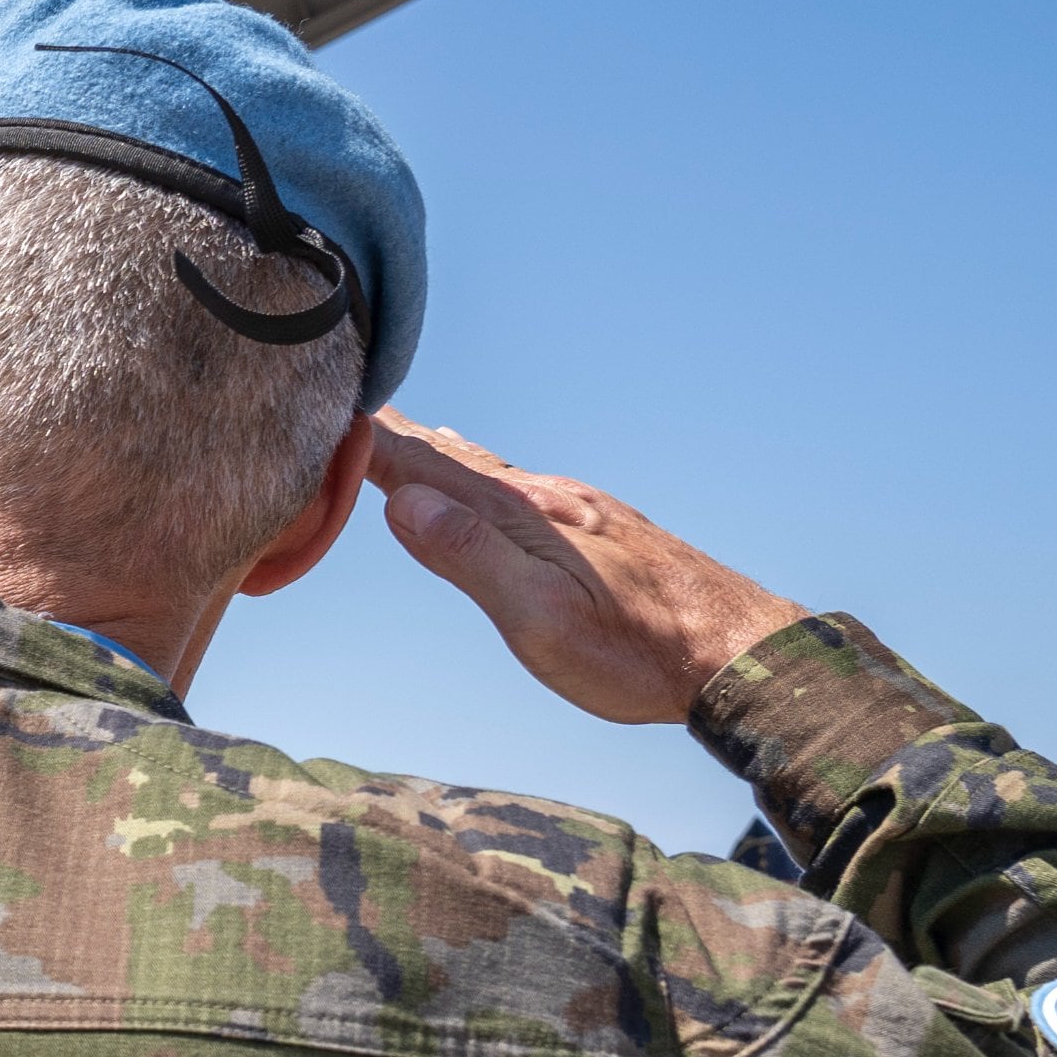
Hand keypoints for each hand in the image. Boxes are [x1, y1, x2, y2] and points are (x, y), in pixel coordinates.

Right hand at [369, 412, 807, 725]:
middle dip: (398, 434)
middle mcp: (547, 500)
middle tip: (351, 404)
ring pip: (489, 470)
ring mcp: (576, 510)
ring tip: (408, 433)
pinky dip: (483, 475)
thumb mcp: (540, 618)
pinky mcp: (599, 529)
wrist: (736, 651)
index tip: (319, 414)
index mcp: (522, 516)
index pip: (426, 467)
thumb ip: (471, 557)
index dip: (370, 445)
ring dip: (440, 452)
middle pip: (455, 459)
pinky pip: (519, 488)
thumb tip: (403, 500)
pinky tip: (489, 484)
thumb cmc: (635, 651)